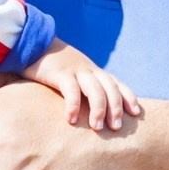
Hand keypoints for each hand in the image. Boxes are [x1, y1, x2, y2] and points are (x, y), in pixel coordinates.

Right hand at [23, 39, 143, 130]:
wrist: (32, 41)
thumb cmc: (51, 62)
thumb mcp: (72, 72)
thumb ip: (81, 86)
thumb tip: (87, 109)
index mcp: (93, 70)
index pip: (116, 83)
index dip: (128, 97)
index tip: (136, 113)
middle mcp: (88, 69)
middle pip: (110, 88)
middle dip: (116, 108)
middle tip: (117, 128)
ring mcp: (75, 70)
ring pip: (95, 89)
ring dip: (99, 109)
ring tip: (98, 128)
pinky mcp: (60, 72)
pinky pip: (71, 90)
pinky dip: (73, 106)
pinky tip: (71, 120)